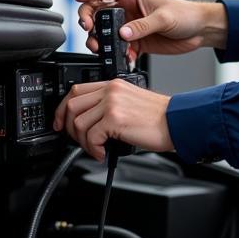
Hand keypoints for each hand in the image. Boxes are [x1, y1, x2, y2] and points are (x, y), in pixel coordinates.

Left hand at [53, 79, 173, 160]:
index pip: (76, 90)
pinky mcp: (115, 119)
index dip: (63, 109)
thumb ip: (109, 105)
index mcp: (113, 84)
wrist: (177, 122)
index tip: (61, 122)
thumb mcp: (130, 102)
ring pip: (78, 123)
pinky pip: (91, 137)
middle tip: (77, 140)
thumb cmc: (159, 117)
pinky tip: (102, 153)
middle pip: (71, 106)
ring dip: (82, 142)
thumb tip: (88, 123)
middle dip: (68, 127)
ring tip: (95, 149)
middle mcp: (110, 91)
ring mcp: (112, 104)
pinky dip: (93, 149)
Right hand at [74, 0, 226, 65]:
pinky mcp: (137, 42)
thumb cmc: (185, 14)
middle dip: (89, 22)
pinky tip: (126, 57)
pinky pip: (120, 48)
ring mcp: (131, 26)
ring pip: (106, 33)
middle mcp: (128, 10)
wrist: (200, 31)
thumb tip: (123, 34)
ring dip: (101, 41)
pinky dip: (119, 54)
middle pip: (97, 13)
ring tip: (102, 49)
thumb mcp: (163, 18)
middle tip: (90, 32)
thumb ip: (142, 26)